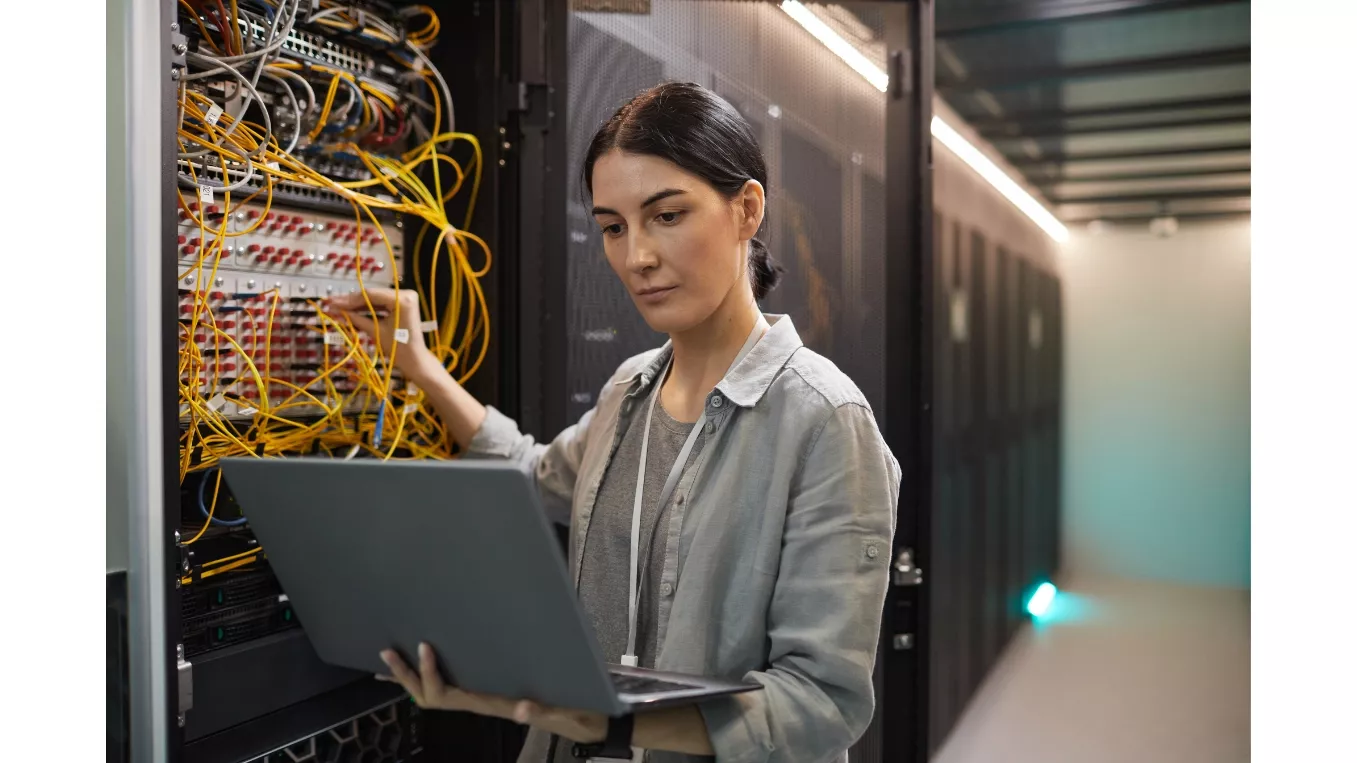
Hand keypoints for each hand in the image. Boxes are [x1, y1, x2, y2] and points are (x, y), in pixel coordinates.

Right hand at [325, 288, 439, 382]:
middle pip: (372, 295)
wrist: (415, 360)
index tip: (332, 301)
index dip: (349, 299)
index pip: (370, 295)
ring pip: (375, 299)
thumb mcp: (375, 331)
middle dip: (351, 301)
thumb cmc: (398, 348)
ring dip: (357, 304)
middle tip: (331, 303)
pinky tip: (350, 310)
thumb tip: (334, 310)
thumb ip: (355, 318)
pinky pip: (381, 304)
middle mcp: (405, 294)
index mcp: (402, 300)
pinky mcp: (401, 303)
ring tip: (337, 306)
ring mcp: (404, 297)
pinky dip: (367, 308)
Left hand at [378, 643, 607, 744]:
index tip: (425, 646)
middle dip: (406, 676)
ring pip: (436, 695)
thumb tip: (522, 710)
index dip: (431, 673)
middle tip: (388, 653)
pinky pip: (451, 689)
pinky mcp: (489, 696)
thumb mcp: (563, 711)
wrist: (586, 723)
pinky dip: (431, 677)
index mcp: (491, 704)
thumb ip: (543, 711)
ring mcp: (482, 701)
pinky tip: (424, 666)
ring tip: (393, 659)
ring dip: (411, 678)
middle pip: (430, 697)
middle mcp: (481, 703)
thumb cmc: (574, 713)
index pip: (448, 694)